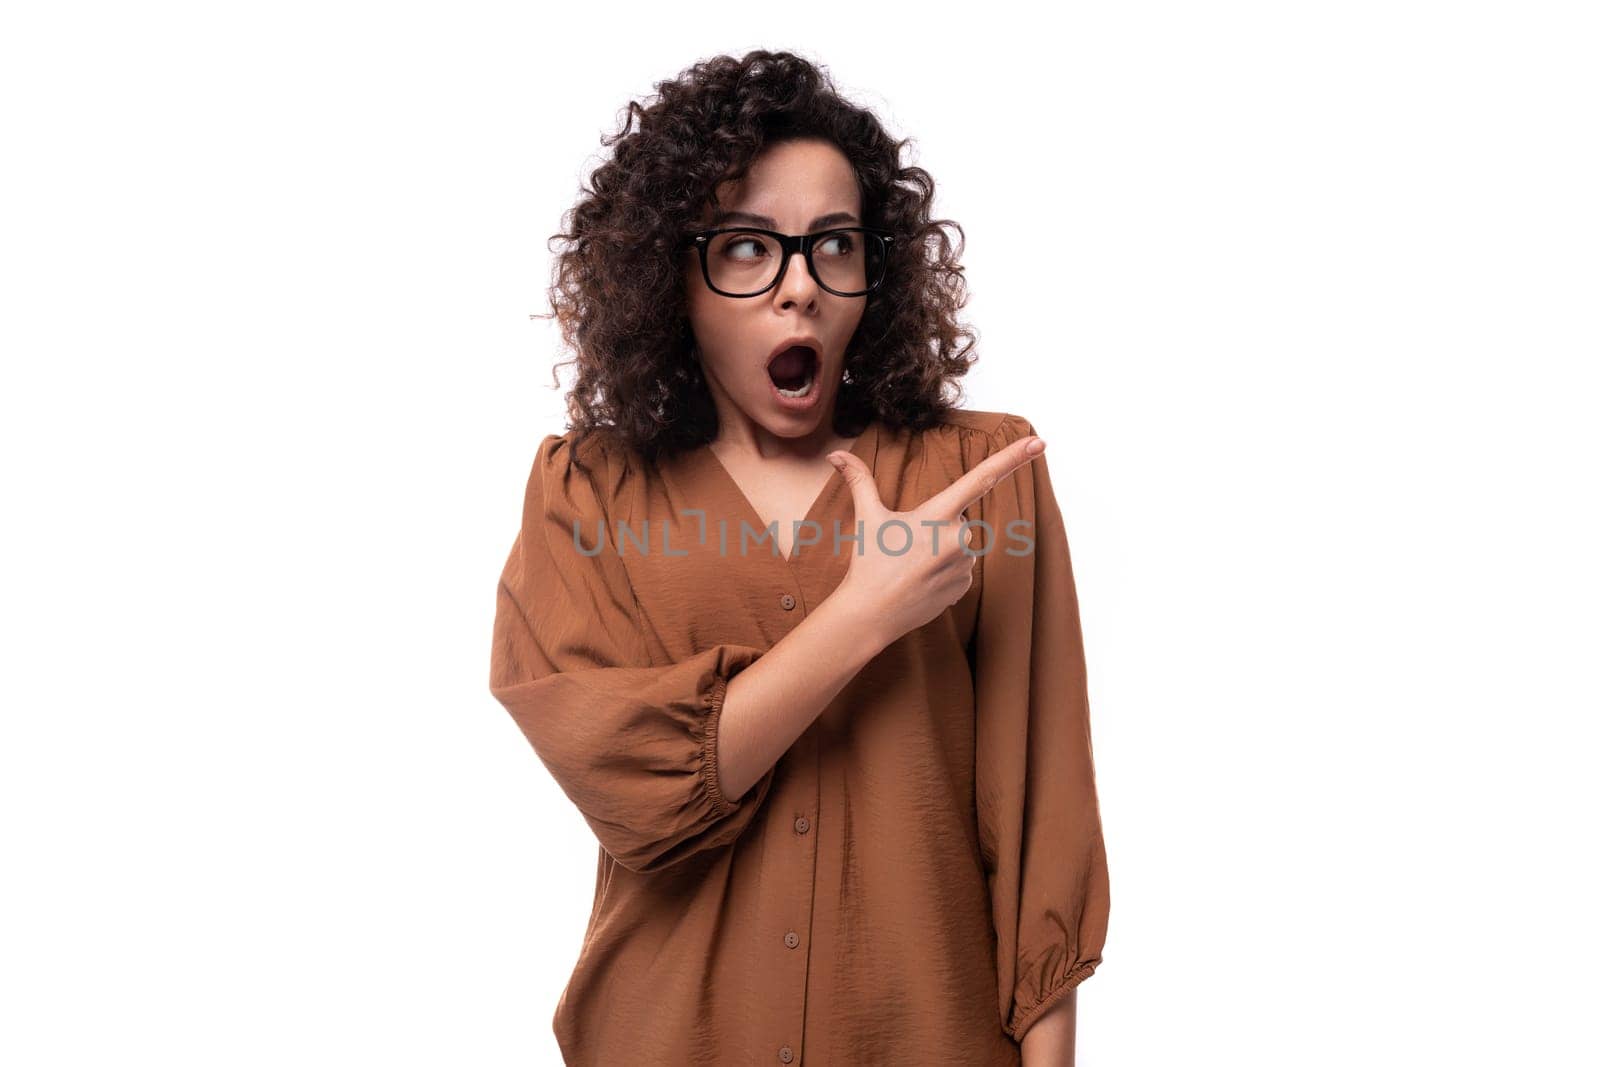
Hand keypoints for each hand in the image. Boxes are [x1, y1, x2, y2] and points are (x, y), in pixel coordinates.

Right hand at [825, 430, 1045, 650]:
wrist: (870, 614)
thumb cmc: (868, 563)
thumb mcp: (867, 518)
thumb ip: (859, 481)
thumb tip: (834, 456)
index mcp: (938, 514)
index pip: (982, 477)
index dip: (1013, 458)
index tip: (1039, 443)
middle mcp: (958, 537)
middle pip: (958, 519)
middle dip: (937, 526)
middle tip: (907, 545)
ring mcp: (964, 564)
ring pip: (960, 545)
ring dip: (941, 550)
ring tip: (911, 566)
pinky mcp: (965, 586)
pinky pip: (960, 569)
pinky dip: (944, 571)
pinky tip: (921, 581)